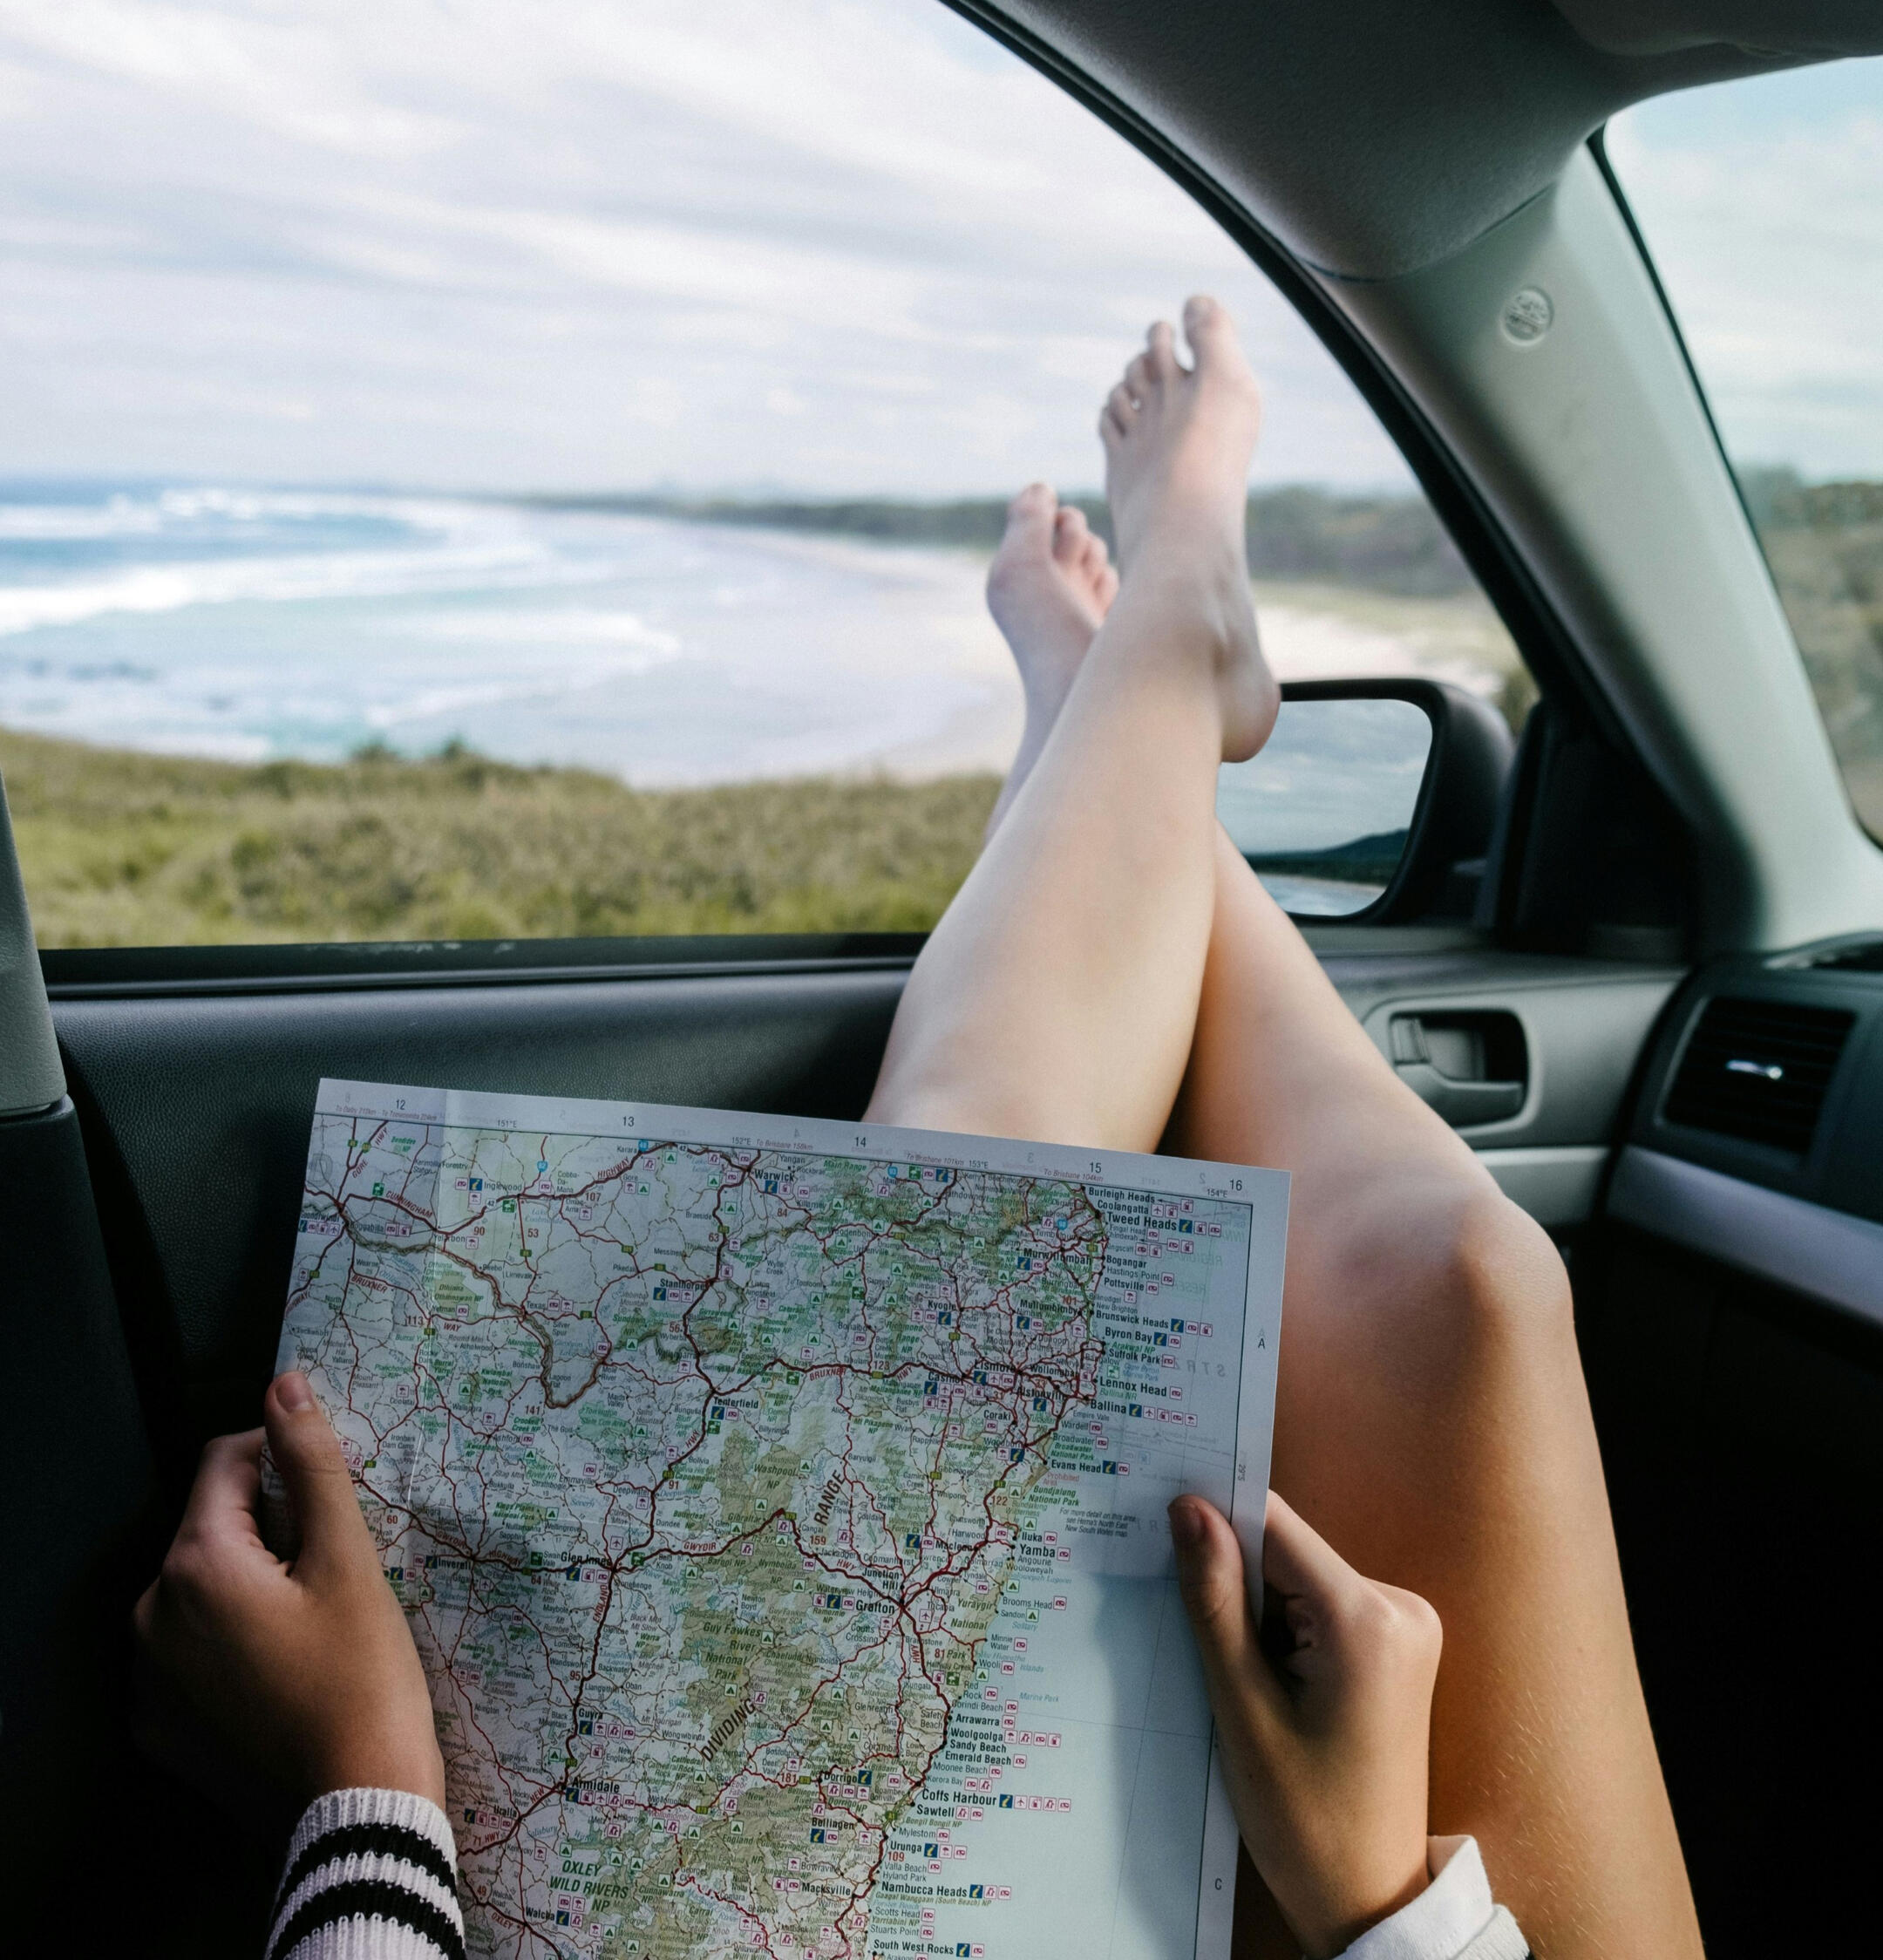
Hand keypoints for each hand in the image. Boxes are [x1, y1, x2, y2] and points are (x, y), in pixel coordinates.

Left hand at [134, 1371, 445, 1809]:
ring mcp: (147, 1677)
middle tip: (339, 1564)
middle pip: (215, 1526)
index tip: (337, 1488)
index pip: (227, 1461)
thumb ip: (313, 1463)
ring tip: (319, 1617)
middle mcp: (151, 1614)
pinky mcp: (160, 1726)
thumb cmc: (362, 1677)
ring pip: (205, 1588)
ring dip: (254, 1581)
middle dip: (273, 1525)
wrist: (356, 1809)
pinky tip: (290, 1665)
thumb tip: (285, 1384)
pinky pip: (193, 1650)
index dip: (285, 1456)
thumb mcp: (348, 1559)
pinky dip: (235, 1640)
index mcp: (195, 1564)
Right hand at [1169, 1490, 1439, 1957]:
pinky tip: (1257, 1678)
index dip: (1213, 1518)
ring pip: (1297, 1580)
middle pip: (1286, 1553)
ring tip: (1228, 1672)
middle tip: (1180, 1621)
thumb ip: (1216, 1603)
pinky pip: (1318, 1608)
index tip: (1153, 1517)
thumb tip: (1188, 1508)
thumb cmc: (1306, 1822)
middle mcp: (1400, 1606)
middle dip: (1231, 1578)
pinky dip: (1279, 1630)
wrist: (1370, 1901)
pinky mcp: (1395, 1647)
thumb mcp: (1245, 1712)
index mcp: (1369, 1618)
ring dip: (1253, 1610)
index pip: (1275, 1527)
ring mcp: (1404, 1626)